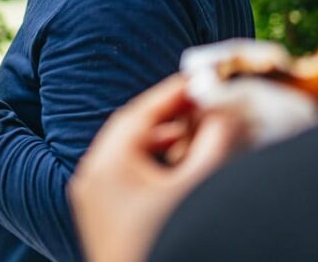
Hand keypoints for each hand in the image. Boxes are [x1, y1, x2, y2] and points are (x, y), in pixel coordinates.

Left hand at [69, 75, 247, 261]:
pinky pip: (124, 175)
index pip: (141, 113)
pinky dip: (151, 163)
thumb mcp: (196, 190)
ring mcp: (91, 199)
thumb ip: (213, 146)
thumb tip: (226, 111)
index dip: (173, 92)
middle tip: (201, 100)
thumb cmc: (167, 241)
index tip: (200, 77)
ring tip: (196, 130)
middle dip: (168, 114)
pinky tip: (179, 165)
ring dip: (161, 139)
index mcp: (107, 166)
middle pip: (131, 130)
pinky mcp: (100, 217)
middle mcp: (91, 178)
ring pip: (126, 152)